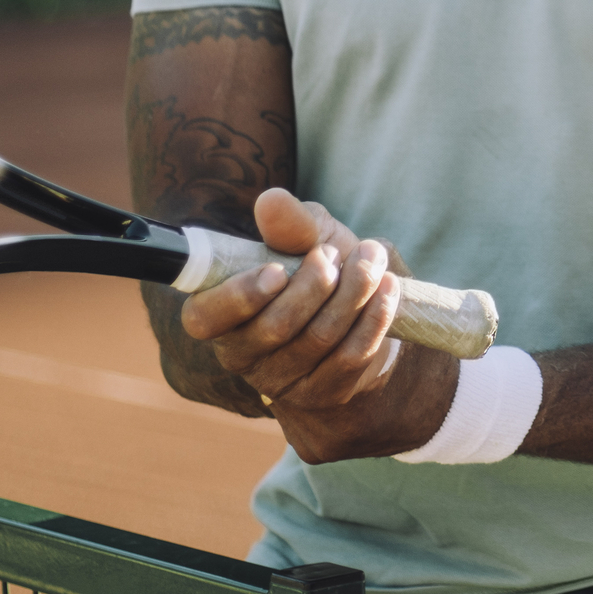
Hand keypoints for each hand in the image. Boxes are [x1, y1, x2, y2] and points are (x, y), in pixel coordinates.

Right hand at [179, 187, 409, 407]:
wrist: (360, 320)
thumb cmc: (320, 273)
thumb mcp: (305, 242)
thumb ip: (289, 226)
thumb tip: (271, 201)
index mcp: (222, 316)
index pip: (204, 319)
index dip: (237, 297)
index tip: (276, 271)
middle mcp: (245, 354)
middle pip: (275, 326)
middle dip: (313, 284)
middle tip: (333, 253)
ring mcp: (284, 380)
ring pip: (318, 339)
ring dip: (352, 292)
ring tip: (371, 258)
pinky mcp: (324, 392)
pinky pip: (352, 355)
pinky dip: (375, 316)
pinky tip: (388, 288)